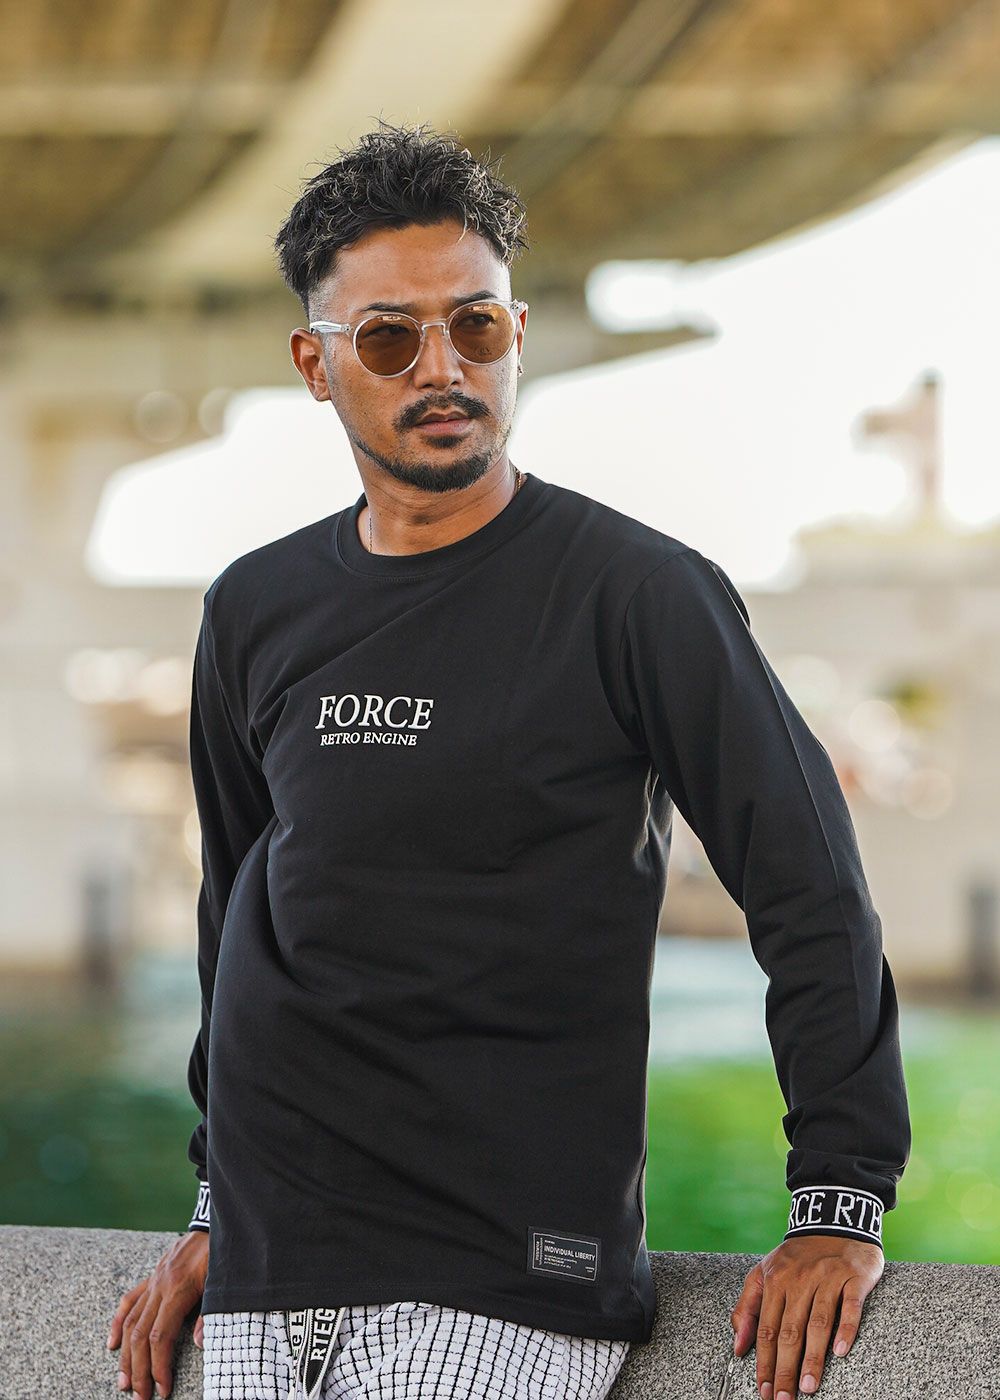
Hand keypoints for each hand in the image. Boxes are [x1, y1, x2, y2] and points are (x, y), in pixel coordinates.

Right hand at [107, 1230, 209, 1398]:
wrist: (215, 1222)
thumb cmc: (221, 1252)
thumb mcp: (221, 1281)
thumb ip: (210, 1312)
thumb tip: (199, 1344)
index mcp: (177, 1290)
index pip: (160, 1337)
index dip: (159, 1366)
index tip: (162, 1389)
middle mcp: (160, 1286)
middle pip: (141, 1334)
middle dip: (140, 1369)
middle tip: (141, 1397)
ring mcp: (154, 1281)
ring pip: (131, 1322)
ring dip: (126, 1355)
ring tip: (125, 1382)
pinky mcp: (153, 1276)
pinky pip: (130, 1301)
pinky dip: (119, 1323)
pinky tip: (113, 1344)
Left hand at [730, 1234, 883, 1398]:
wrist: (833, 1218)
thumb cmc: (797, 1256)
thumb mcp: (765, 1272)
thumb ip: (748, 1307)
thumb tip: (737, 1346)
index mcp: (775, 1281)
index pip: (767, 1328)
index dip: (764, 1361)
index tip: (764, 1390)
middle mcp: (800, 1280)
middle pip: (790, 1330)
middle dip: (784, 1368)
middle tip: (783, 1399)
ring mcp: (827, 1278)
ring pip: (818, 1322)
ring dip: (812, 1356)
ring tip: (807, 1386)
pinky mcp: (854, 1277)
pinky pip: (850, 1305)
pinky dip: (846, 1328)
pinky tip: (841, 1351)